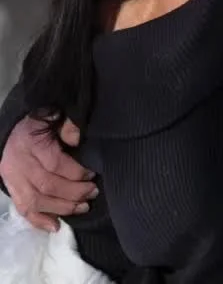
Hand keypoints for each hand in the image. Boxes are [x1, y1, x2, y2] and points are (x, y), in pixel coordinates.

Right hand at [0, 116, 97, 231]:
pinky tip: (56, 226)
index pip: (55, 164)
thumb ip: (67, 125)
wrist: (12, 127)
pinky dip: (38, 221)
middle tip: (93, 193)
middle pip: (46, 185)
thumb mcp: (53, 116)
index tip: (92, 174)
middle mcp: (18, 164)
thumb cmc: (38, 121)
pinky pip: (22, 209)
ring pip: (34, 201)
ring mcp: (12, 178)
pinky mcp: (10, 188)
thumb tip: (77, 139)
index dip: (75, 173)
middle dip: (73, 193)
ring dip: (60, 209)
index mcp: (31, 143)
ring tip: (83, 208)